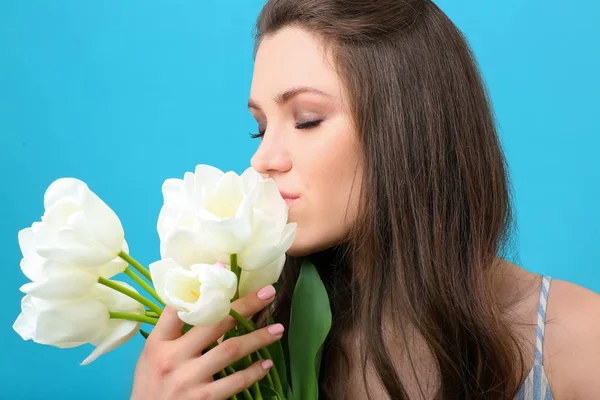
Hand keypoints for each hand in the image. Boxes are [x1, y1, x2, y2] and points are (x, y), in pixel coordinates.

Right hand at [130, 284, 281, 399]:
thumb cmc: (151, 385)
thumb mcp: (152, 355)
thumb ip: (173, 331)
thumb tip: (201, 300)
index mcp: (158, 343)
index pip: (178, 307)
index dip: (202, 285)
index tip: (223, 266)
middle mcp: (172, 359)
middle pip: (214, 323)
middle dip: (244, 305)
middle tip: (268, 293)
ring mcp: (188, 380)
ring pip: (229, 350)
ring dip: (257, 338)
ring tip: (277, 329)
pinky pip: (234, 382)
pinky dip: (252, 372)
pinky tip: (266, 364)